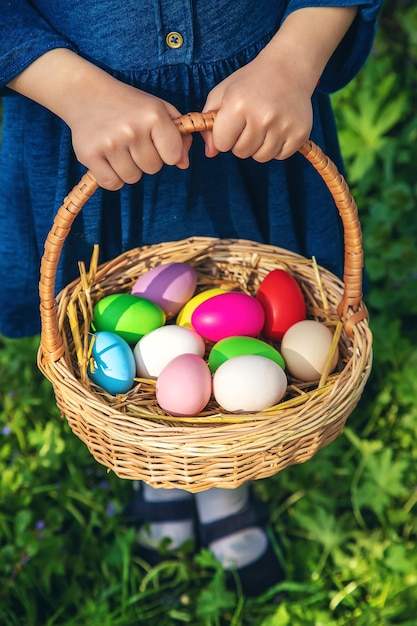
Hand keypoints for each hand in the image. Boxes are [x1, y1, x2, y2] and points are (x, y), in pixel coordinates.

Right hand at [8, 49, 190, 189]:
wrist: (85, 93)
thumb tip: (183, 164)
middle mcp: (132, 129)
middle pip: (152, 169)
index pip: (173, 156)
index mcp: (154, 115)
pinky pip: (112, 184)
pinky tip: (107, 159)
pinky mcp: (89, 154)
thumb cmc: (129, 105)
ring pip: (132, 178)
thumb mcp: (159, 110)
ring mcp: (110, 142)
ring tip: (119, 147)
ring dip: (127, 168)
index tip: (155, 141)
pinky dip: (111, 177)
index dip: (166, 153)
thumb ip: (179, 136)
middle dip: (145, 159)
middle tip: (131, 141)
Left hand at [202, 6, 357, 162]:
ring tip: (264, 126)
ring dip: (259, 146)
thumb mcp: (222, 94)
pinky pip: (280, 156)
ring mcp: (283, 126)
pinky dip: (277, 147)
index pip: (222, 144)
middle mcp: (262, 117)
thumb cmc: (250, 83)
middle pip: (242, 152)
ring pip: (261, 157)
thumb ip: (209, 124)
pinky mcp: (300, 133)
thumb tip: (211, 153)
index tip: (232, 124)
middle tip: (250, 122)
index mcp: (238, 105)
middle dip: (241, 142)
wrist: (289, 68)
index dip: (225, 136)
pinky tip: (278, 128)